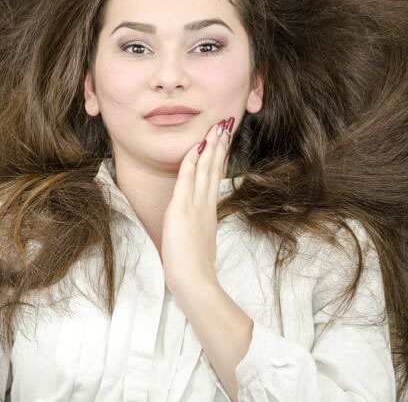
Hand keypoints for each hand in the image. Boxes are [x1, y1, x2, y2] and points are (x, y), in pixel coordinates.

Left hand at [161, 116, 234, 297]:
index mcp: (209, 212)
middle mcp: (205, 205)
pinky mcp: (182, 209)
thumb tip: (198, 227)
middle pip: (214, 169)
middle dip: (219, 145)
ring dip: (210, 147)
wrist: (195, 282)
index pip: (214, 178)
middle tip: (225, 125)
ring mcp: (195, 206)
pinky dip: (192, 161)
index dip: (219, 158)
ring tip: (217, 128)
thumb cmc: (195, 270)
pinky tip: (197, 147)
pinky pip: (187, 179)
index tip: (222, 142)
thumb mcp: (199, 244)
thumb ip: (200, 230)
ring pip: (205, 169)